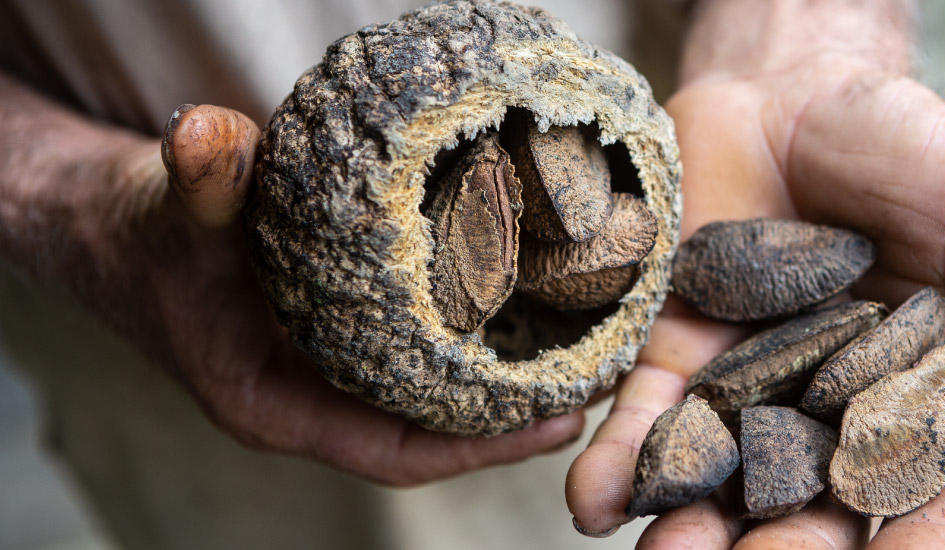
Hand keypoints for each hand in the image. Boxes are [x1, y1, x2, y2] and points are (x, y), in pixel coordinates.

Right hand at [0, 76, 582, 484]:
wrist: (112, 222)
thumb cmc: (140, 230)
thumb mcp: (170, 208)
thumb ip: (201, 182)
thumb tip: (209, 136)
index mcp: (274, 405)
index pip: (393, 453)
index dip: (477, 447)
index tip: (554, 423)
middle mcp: (311, 398)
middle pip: (430, 430)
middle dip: (512, 419)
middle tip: (596, 385)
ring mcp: (329, 369)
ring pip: (430, 394)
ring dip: (504, 382)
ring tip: (585, 356)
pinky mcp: (344, 333)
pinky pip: (420, 353)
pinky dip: (474, 340)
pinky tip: (529, 313)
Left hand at [565, 1, 944, 546]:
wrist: (793, 86)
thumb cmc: (910, 149)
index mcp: (923, 397)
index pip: (934, 497)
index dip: (925, 543)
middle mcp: (830, 413)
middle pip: (816, 509)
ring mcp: (745, 391)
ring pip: (724, 484)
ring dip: (691, 531)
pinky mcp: (670, 355)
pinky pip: (645, 420)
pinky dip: (620, 463)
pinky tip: (596, 504)